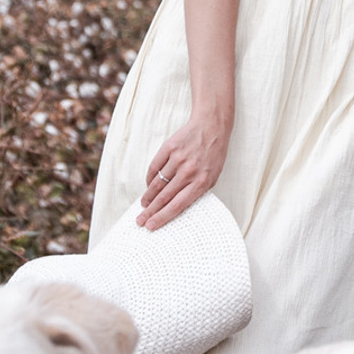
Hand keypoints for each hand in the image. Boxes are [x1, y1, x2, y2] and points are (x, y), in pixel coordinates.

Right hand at [137, 113, 227, 229]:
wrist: (212, 127)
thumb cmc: (213, 156)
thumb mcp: (212, 177)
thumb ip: (196, 192)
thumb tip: (176, 208)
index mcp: (201, 182)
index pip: (177, 205)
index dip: (162, 217)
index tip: (151, 226)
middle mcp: (189, 172)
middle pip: (164, 197)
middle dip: (150, 211)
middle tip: (140, 220)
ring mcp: (178, 159)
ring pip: (157, 183)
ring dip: (148, 197)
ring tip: (143, 205)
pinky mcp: (169, 148)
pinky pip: (154, 167)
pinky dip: (149, 179)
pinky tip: (148, 186)